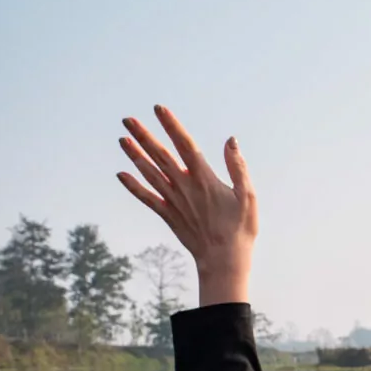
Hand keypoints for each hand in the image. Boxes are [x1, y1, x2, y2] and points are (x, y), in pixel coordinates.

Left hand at [117, 105, 257, 305]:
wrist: (224, 261)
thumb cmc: (241, 230)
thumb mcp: (249, 197)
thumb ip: (238, 168)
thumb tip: (230, 141)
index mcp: (205, 180)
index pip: (185, 146)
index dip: (172, 126)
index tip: (159, 109)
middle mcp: (185, 188)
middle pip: (161, 156)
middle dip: (144, 136)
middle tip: (128, 120)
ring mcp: (175, 202)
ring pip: (151, 174)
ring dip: (135, 156)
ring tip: (122, 139)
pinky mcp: (170, 216)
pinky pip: (148, 199)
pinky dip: (134, 186)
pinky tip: (121, 175)